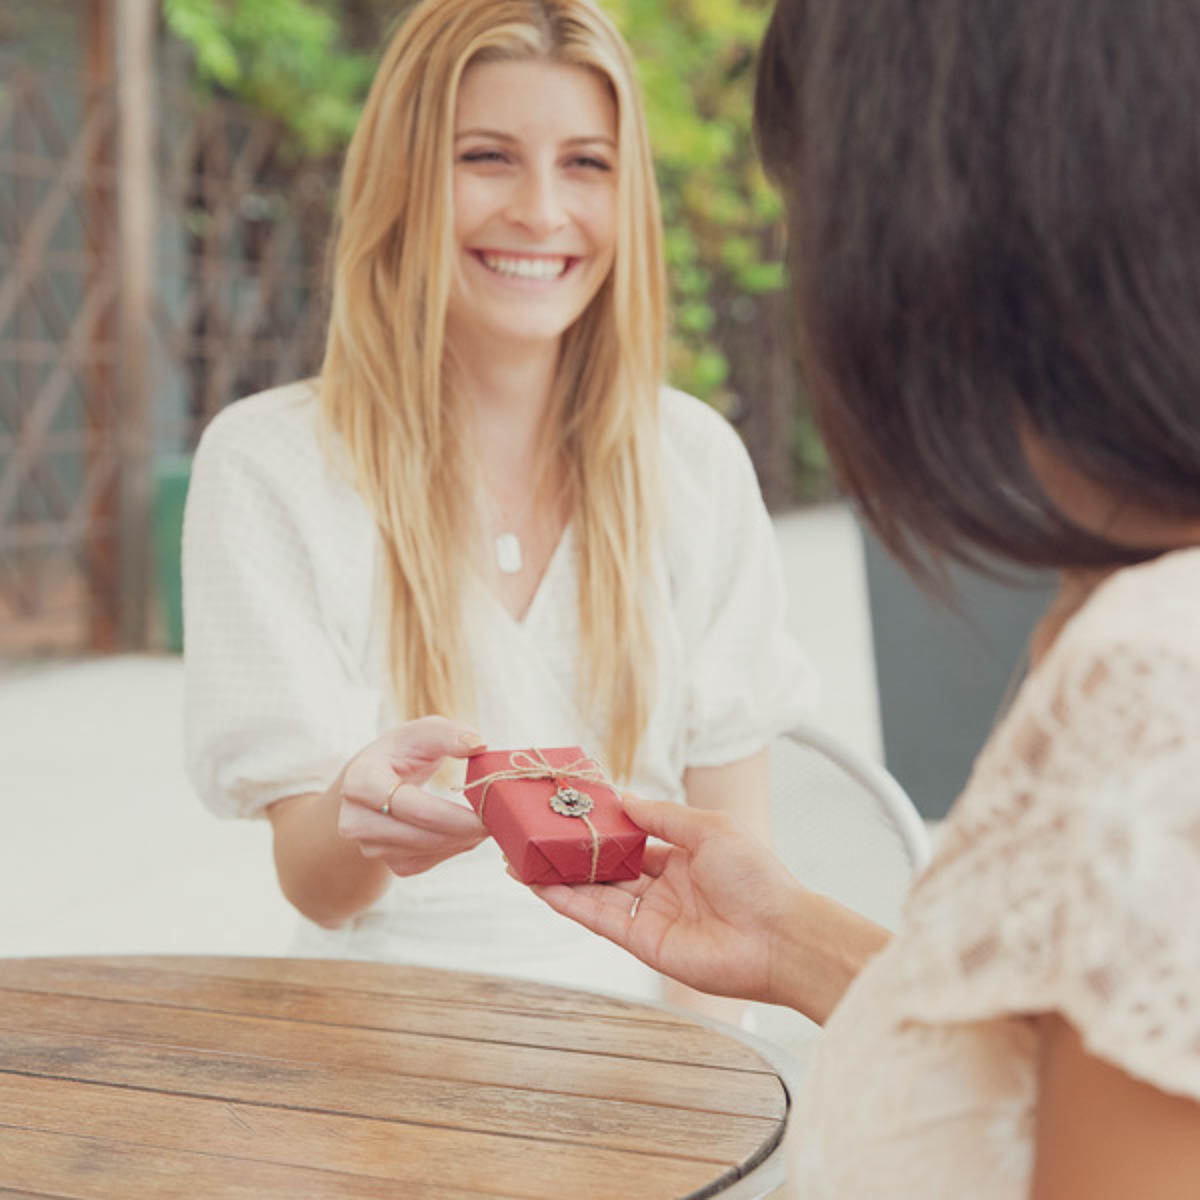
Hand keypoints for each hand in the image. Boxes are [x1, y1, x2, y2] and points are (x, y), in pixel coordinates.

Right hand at [337, 716, 488, 876]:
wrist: (374, 781)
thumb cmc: (402, 752)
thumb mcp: (421, 733)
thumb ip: (449, 734)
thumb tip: (478, 745)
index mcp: (361, 781)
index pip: (409, 806)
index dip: (453, 814)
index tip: (489, 811)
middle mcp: (356, 820)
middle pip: (421, 835)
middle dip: (465, 830)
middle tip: (500, 819)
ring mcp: (369, 846)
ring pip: (426, 852)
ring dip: (462, 840)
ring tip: (487, 820)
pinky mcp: (388, 863)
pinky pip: (427, 863)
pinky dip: (453, 849)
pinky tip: (466, 831)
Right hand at [530, 792, 803, 1005]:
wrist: (779, 937)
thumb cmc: (756, 877)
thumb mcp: (709, 828)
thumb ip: (662, 816)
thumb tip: (623, 798)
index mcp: (684, 856)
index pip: (633, 838)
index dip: (603, 826)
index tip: (572, 811)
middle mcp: (665, 886)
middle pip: (608, 867)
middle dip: (574, 854)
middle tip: (537, 837)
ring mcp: (652, 915)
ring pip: (596, 893)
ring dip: (560, 878)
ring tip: (523, 860)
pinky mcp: (643, 943)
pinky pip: (599, 919)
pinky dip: (569, 903)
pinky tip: (542, 886)